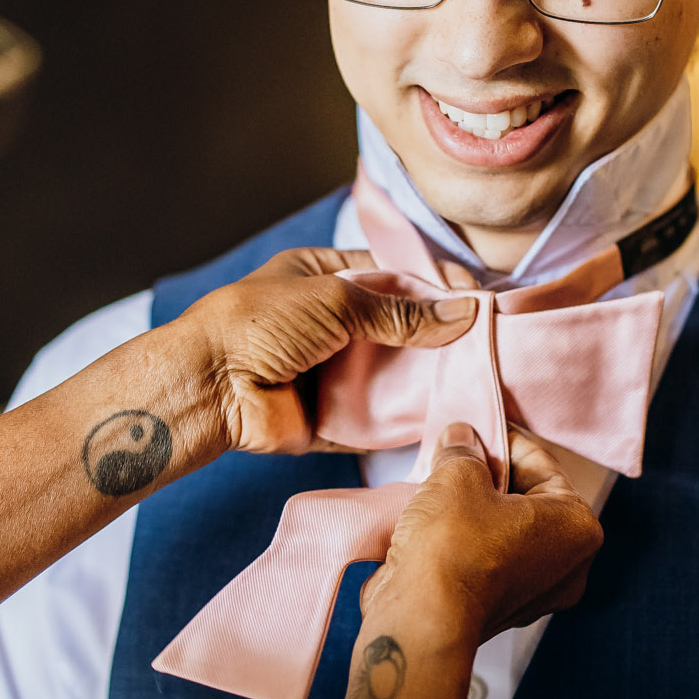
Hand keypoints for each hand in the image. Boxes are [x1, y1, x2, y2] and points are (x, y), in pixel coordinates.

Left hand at [172, 248, 474, 456]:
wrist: (209, 386)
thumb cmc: (260, 324)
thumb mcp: (336, 299)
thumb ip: (401, 311)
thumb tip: (463, 312)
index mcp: (322, 279)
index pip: (390, 277)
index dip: (432, 287)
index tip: (477, 299)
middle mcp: (329, 325)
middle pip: (397, 330)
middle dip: (437, 338)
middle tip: (488, 345)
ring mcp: (330, 374)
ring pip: (391, 376)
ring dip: (427, 380)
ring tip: (479, 380)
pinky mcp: (331, 419)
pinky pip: (377, 421)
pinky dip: (406, 421)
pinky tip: (448, 417)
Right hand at [361, 425, 603, 645]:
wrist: (420, 619)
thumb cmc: (453, 546)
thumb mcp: (458, 474)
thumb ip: (464, 449)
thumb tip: (461, 439)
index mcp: (578, 527)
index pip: (542, 464)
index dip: (504, 441)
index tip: (477, 429)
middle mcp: (569, 566)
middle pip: (528, 499)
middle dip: (491, 475)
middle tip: (457, 456)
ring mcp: (537, 594)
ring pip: (507, 530)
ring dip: (477, 507)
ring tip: (441, 487)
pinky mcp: (502, 610)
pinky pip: (490, 559)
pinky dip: (469, 540)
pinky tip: (438, 524)